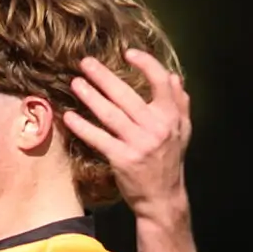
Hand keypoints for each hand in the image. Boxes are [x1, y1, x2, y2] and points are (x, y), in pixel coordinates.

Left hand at [62, 50, 189, 220]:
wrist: (163, 198)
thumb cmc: (170, 161)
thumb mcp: (182, 131)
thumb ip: (180, 103)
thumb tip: (174, 76)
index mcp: (171, 116)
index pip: (160, 81)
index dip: (145, 64)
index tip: (127, 54)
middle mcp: (156, 127)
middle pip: (126, 95)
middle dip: (104, 77)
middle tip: (86, 63)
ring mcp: (139, 143)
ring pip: (111, 114)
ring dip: (91, 97)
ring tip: (76, 84)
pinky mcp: (122, 159)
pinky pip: (99, 139)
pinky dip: (83, 127)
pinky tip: (70, 117)